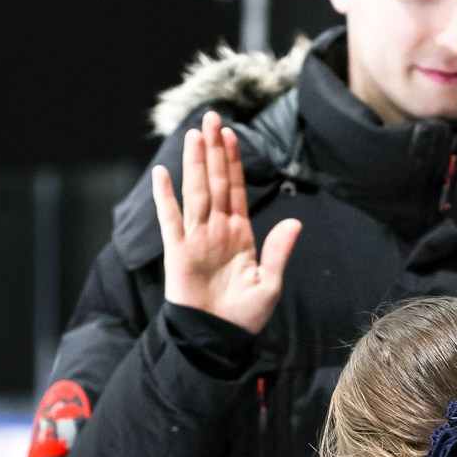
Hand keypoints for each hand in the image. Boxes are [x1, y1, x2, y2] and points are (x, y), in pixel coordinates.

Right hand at [152, 109, 301, 333]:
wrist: (218, 340)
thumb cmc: (244, 316)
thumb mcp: (269, 284)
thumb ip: (278, 251)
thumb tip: (294, 221)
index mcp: (240, 234)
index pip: (236, 189)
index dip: (234, 161)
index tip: (232, 134)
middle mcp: (216, 230)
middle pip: (215, 182)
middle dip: (215, 150)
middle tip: (212, 117)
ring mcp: (196, 238)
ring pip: (196, 192)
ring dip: (195, 163)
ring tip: (195, 134)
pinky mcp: (177, 252)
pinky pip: (170, 220)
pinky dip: (165, 198)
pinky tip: (162, 174)